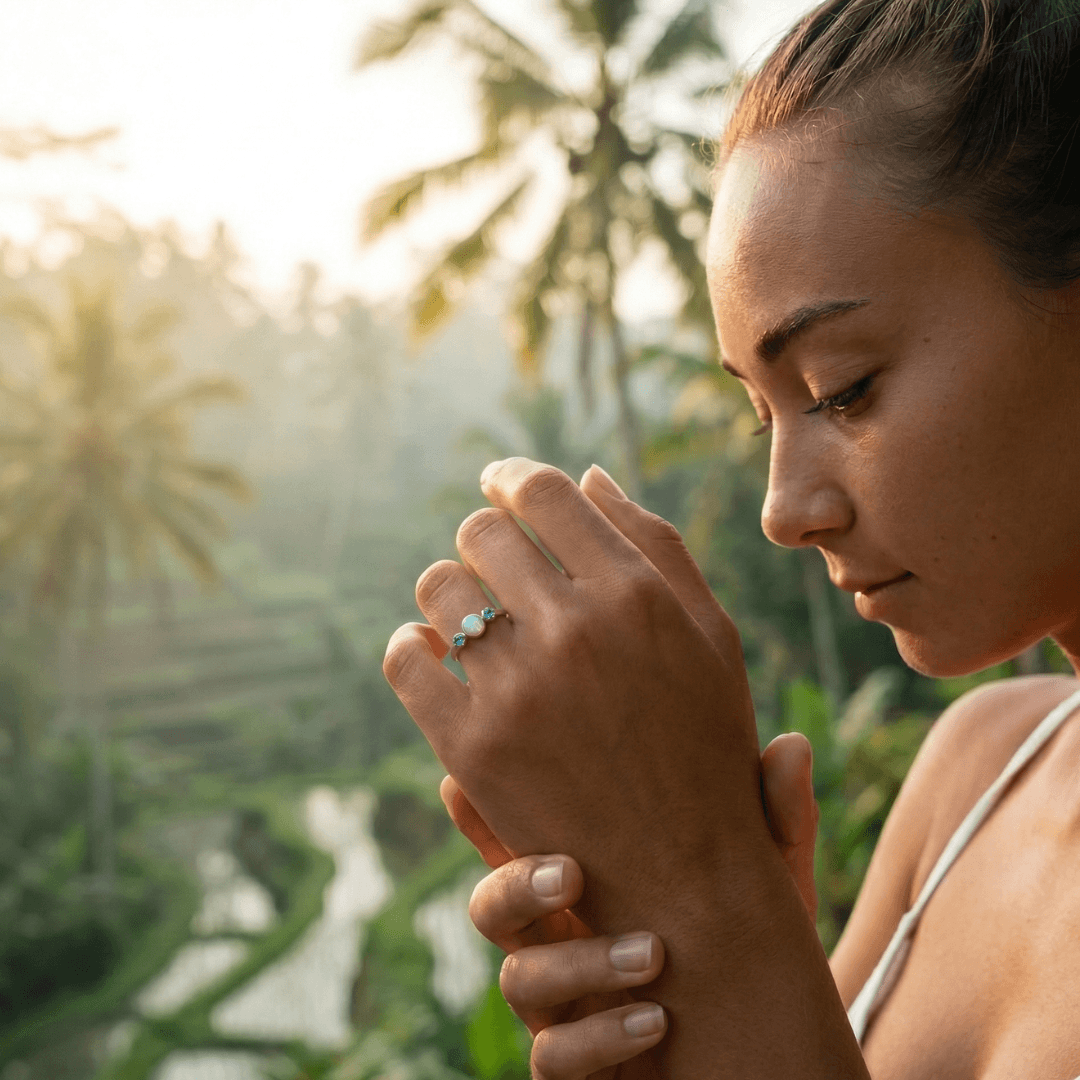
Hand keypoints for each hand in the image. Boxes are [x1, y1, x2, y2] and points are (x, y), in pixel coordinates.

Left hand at [387, 459, 783, 931]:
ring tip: (472, 615)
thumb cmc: (701, 743)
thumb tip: (588, 473)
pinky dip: (411, 648)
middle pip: (481, 531)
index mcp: (638, 594)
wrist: (682, 878)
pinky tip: (436, 656)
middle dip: (483, 536)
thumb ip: (655, 544)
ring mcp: (519, 691)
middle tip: (494, 560)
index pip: (543, 491)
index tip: (499, 484)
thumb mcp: (710, 636)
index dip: (511, 477)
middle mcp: (577, 631)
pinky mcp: (472, 749)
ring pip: (437, 589)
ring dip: (449, 592)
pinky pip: (405, 660)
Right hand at [439, 731, 816, 1079]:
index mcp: (584, 886)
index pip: (518, 842)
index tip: (464, 781)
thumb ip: (772, 820)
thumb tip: (793, 744)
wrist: (769, 1049)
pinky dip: (600, 1037)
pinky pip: (555, 1059)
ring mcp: (564, 1010)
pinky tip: (656, 1019)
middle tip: (571, 871)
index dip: (482, 815)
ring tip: (652, 955)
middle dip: (515, 884)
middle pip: (491, 908)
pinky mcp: (582, 1068)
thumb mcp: (766, 881)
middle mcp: (559, 942)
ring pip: (520, 983)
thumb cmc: (746, 945)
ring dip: (579, 966)